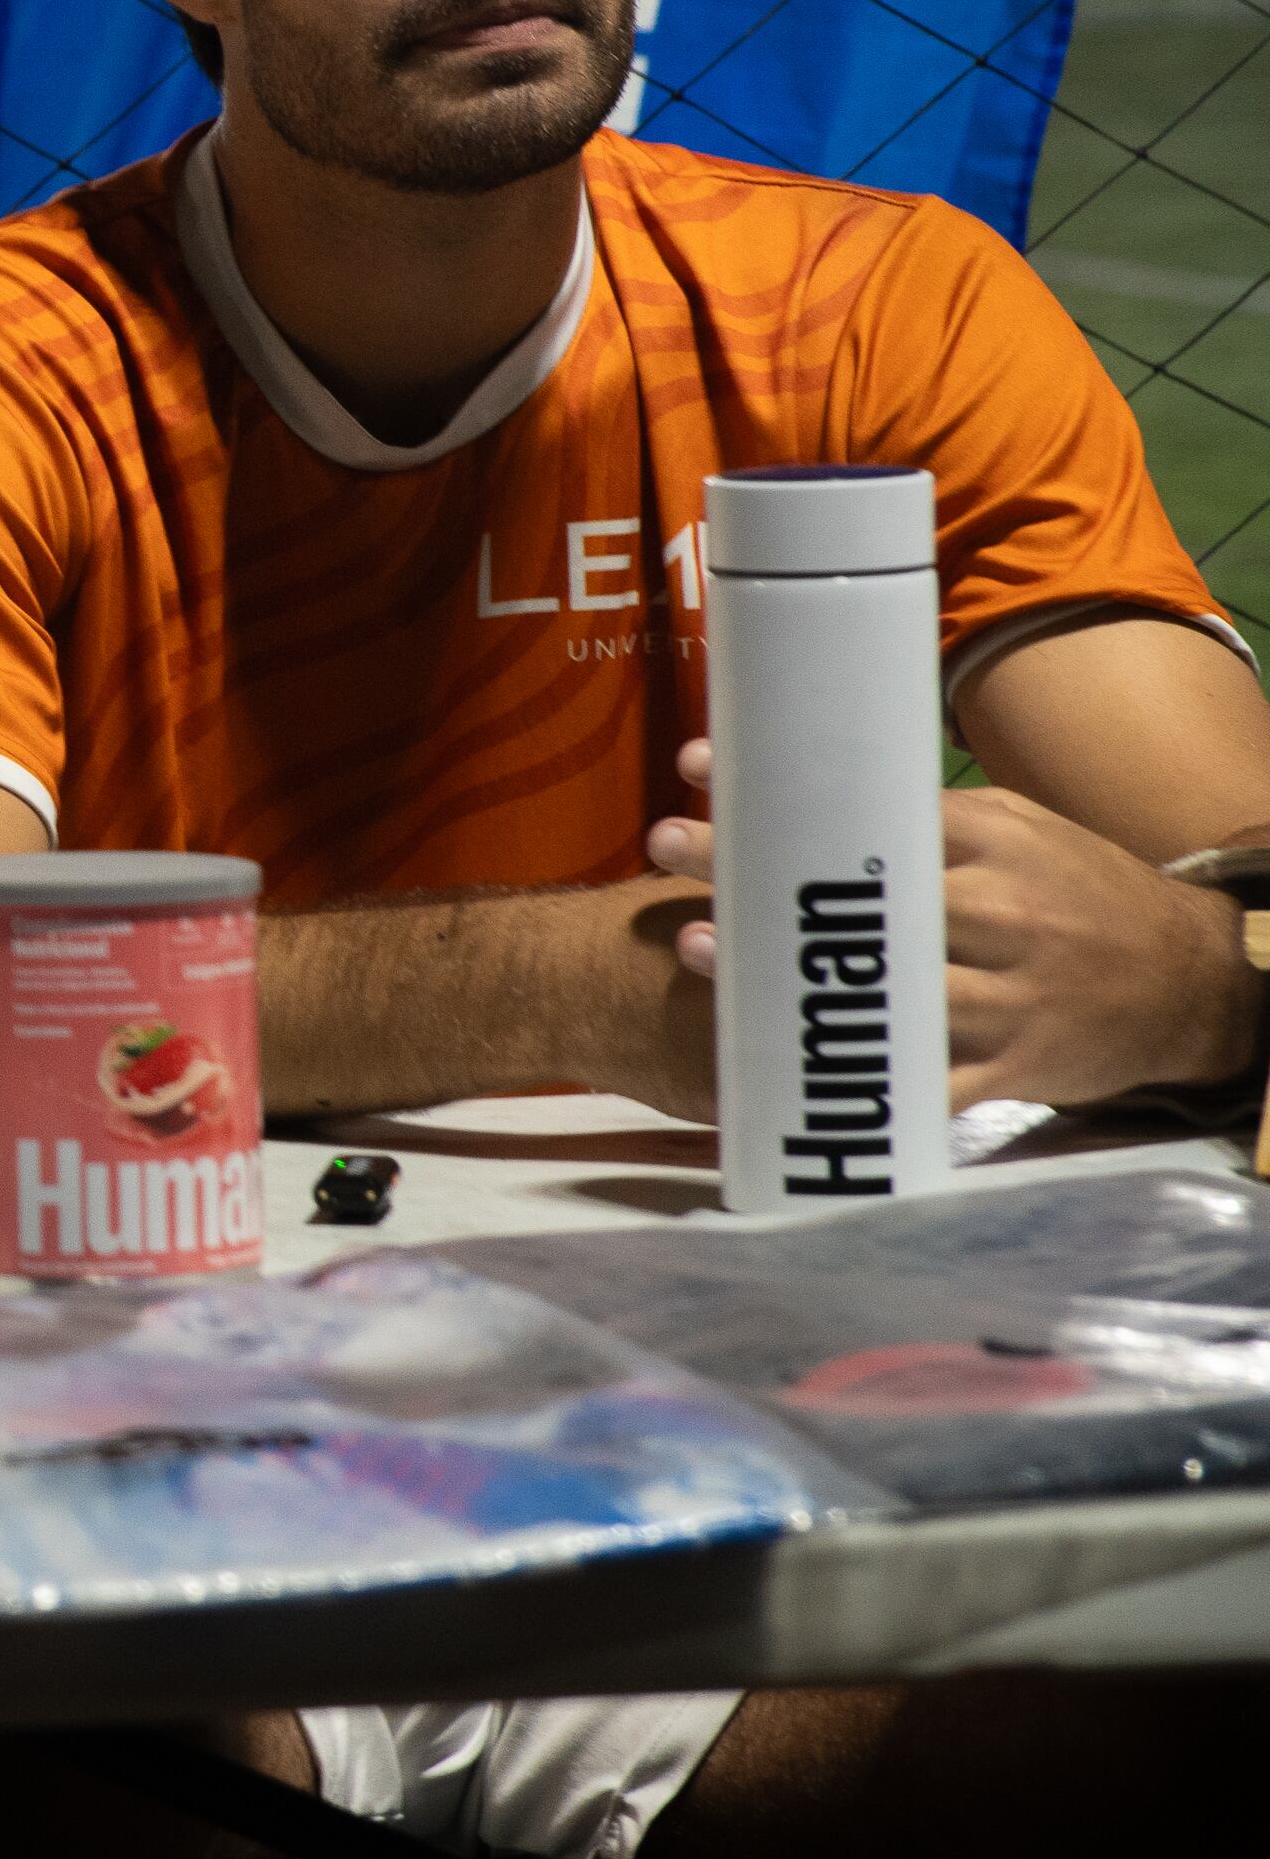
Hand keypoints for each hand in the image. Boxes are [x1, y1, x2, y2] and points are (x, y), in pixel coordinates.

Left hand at [648, 738, 1253, 1111]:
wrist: (1188, 986)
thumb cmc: (1081, 897)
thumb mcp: (1021, 831)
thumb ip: (931, 815)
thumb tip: (817, 779)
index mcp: (998, 848)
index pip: (878, 813)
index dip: (788, 795)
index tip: (705, 774)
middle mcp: (1004, 918)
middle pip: (866, 895)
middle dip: (762, 872)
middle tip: (669, 845)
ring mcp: (1007, 1000)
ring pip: (882, 988)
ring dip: (783, 971)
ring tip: (698, 947)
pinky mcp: (1007, 1070)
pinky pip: (919, 1083)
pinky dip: (851, 1084)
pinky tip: (776, 1073)